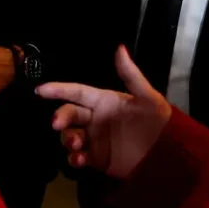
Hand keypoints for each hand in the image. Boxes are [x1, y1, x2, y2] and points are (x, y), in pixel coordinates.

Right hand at [36, 46, 171, 180]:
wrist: (168, 154)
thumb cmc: (158, 122)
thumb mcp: (147, 96)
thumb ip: (130, 74)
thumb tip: (119, 47)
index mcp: (104, 101)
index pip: (77, 92)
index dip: (58, 89)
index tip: (40, 90)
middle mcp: (95, 118)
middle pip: (69, 114)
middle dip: (61, 117)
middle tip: (56, 123)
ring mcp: (95, 139)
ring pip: (70, 135)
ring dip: (67, 138)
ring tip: (75, 144)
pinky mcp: (97, 159)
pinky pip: (79, 156)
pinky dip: (74, 158)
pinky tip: (79, 159)